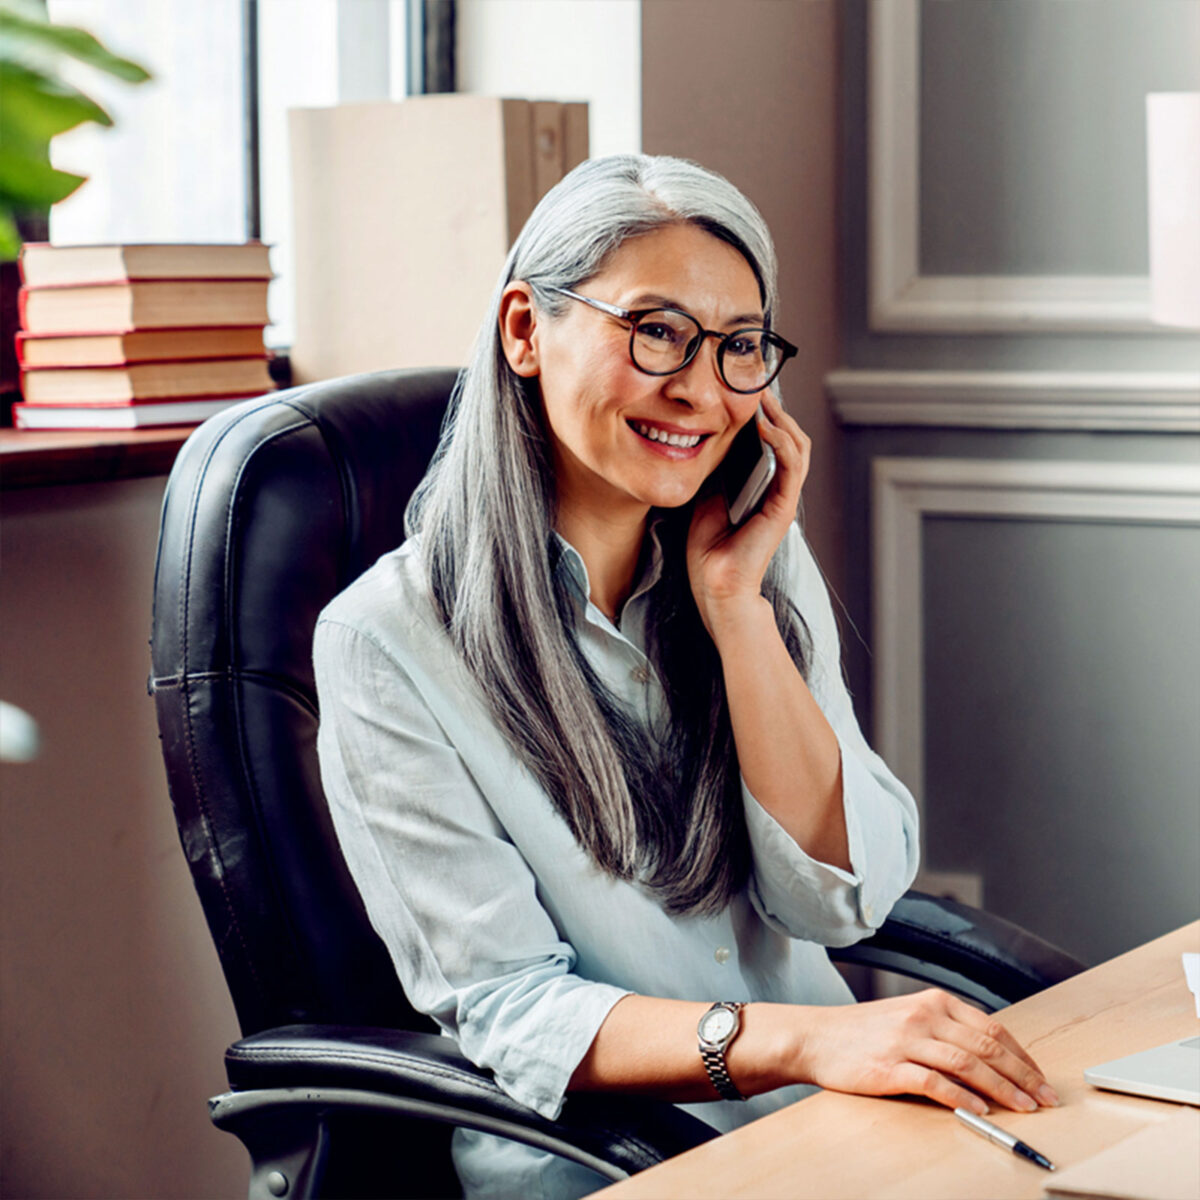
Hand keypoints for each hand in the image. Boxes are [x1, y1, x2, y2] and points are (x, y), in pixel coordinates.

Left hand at [686, 392, 810, 637]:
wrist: (715, 586)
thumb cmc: (708, 549)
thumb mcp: (705, 497)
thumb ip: (713, 472)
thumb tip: (699, 439)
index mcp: (762, 486)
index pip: (771, 440)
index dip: (763, 413)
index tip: (744, 388)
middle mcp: (778, 488)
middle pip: (789, 436)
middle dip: (775, 408)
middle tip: (757, 382)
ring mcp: (784, 497)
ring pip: (797, 445)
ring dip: (781, 417)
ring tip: (763, 396)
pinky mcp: (784, 506)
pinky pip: (791, 465)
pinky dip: (781, 441)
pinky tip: (765, 424)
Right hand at [796, 988, 1058, 1114]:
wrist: (816, 1036)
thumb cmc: (863, 1032)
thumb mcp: (908, 1017)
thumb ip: (946, 1030)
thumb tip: (991, 1058)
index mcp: (933, 1001)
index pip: (991, 1028)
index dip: (1022, 1056)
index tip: (1040, 1079)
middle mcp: (923, 1016)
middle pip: (986, 1046)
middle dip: (1022, 1075)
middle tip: (1045, 1099)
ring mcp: (906, 1040)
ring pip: (967, 1064)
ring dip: (1002, 1089)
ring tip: (1023, 1108)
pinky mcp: (890, 1067)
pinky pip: (935, 1082)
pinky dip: (962, 1098)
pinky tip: (979, 1110)